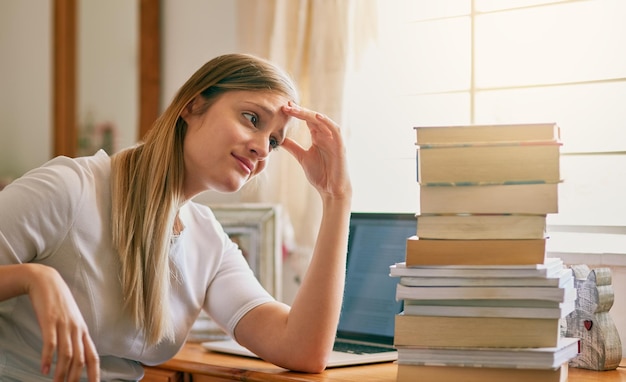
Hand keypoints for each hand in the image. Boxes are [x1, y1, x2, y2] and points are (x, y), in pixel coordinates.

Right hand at [26, 264, 99, 380]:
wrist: (47, 282)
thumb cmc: (59, 303)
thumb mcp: (71, 320)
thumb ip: (74, 336)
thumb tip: (75, 354)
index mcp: (83, 330)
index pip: (93, 355)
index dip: (95, 372)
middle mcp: (76, 329)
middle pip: (80, 359)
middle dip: (76, 377)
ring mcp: (64, 325)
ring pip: (67, 354)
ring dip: (61, 372)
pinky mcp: (50, 321)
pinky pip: (51, 343)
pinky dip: (47, 358)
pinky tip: (43, 369)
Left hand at [281, 102, 351, 199]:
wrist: (331, 189)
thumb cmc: (320, 174)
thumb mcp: (302, 157)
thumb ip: (292, 146)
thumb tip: (279, 139)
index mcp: (318, 137)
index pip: (306, 120)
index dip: (296, 113)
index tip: (283, 108)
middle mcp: (326, 135)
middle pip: (312, 118)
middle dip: (300, 111)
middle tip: (286, 106)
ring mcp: (333, 139)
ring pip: (321, 121)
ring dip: (309, 114)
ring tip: (296, 109)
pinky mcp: (340, 145)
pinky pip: (334, 130)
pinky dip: (326, 122)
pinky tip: (316, 117)